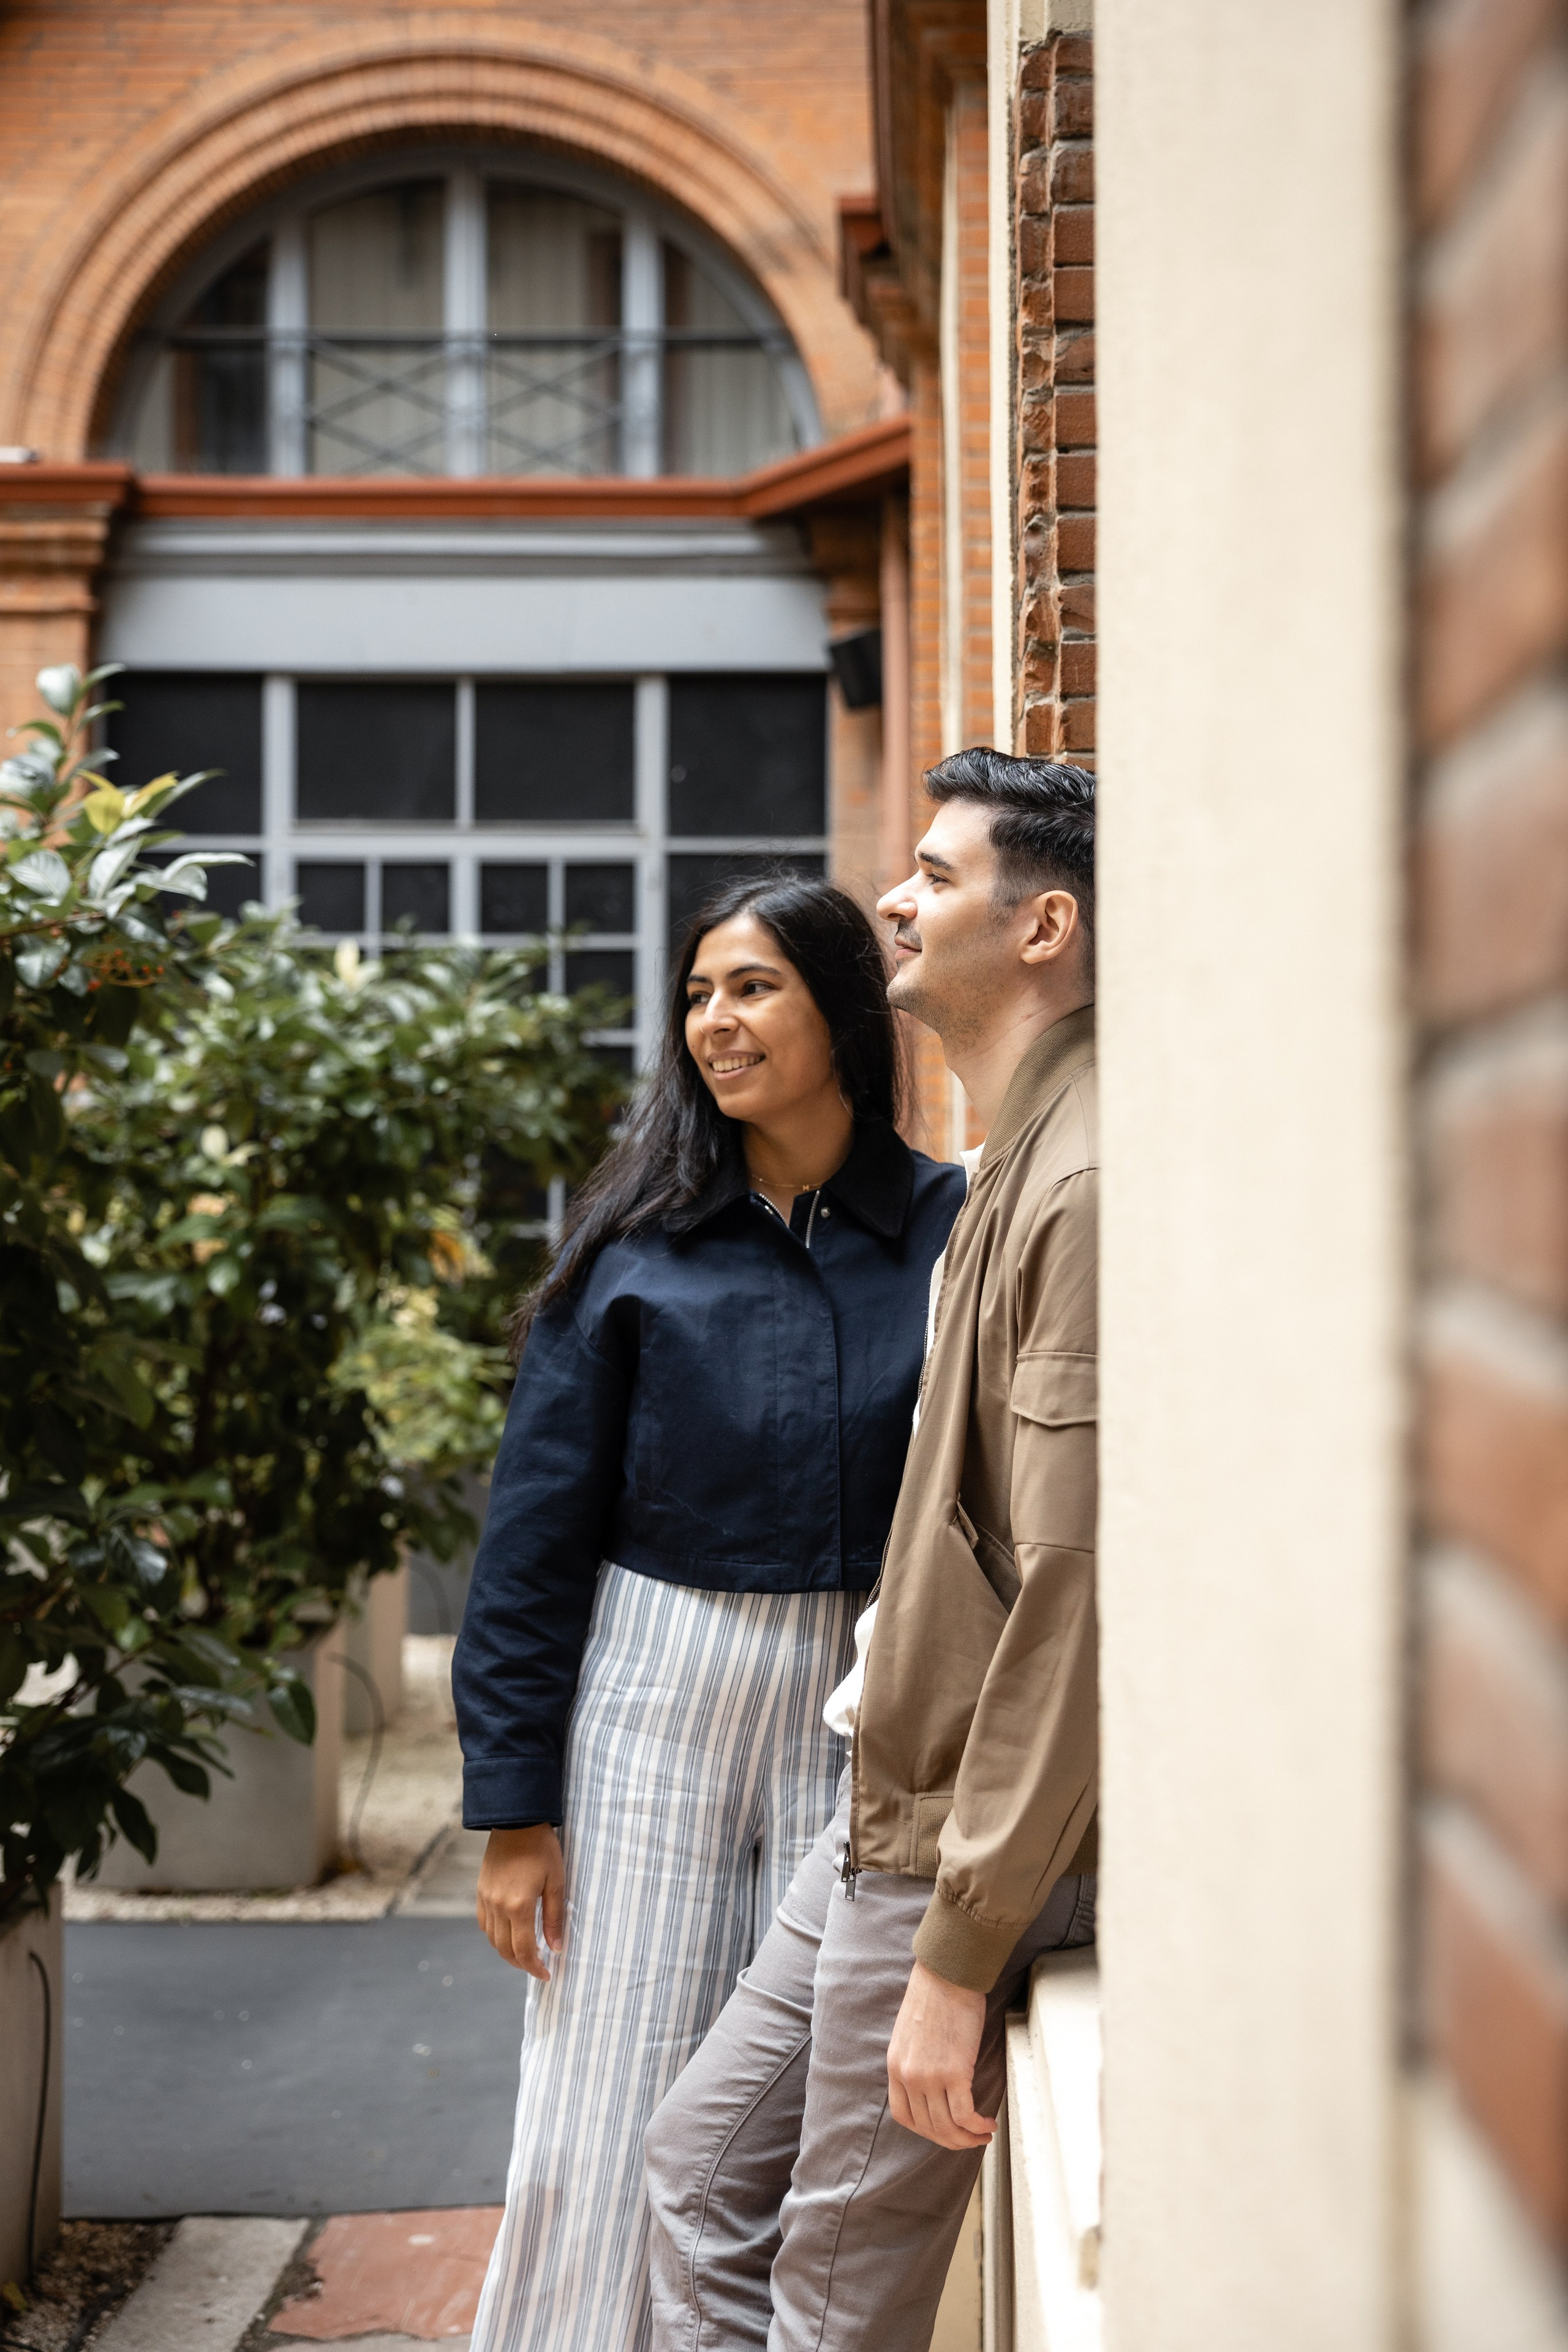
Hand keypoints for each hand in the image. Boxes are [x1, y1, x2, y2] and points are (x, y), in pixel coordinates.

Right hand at [476, 1824, 565, 1979]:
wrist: (516, 1821)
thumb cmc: (541, 1848)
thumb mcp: (556, 1881)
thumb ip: (555, 1917)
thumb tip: (557, 1948)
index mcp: (519, 1906)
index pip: (524, 1951)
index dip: (535, 1968)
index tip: (547, 1975)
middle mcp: (498, 1907)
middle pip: (506, 1950)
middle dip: (522, 1964)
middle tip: (538, 1967)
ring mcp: (486, 1899)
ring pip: (493, 1940)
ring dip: (507, 1952)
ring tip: (525, 1954)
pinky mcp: (481, 1891)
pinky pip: (484, 1924)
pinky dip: (495, 1936)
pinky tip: (508, 1934)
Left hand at [886, 1960, 991, 2148]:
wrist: (948, 1973)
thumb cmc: (935, 1995)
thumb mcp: (910, 2032)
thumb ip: (914, 2059)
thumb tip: (932, 2082)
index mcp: (895, 2065)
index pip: (904, 2115)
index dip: (926, 2131)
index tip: (944, 2130)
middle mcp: (908, 2075)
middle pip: (928, 2126)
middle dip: (951, 2140)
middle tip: (970, 2139)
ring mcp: (929, 2076)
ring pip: (947, 2126)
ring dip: (967, 2139)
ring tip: (983, 2135)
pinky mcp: (954, 2072)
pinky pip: (964, 2115)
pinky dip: (977, 2126)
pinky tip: (987, 2124)